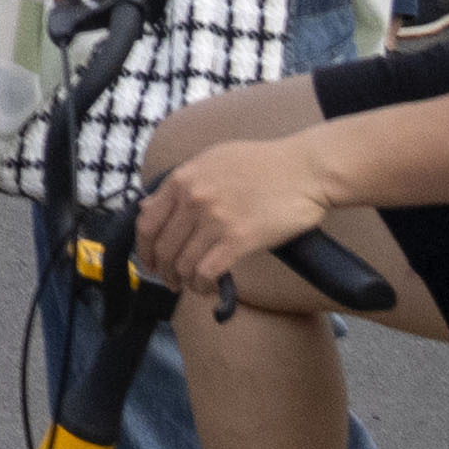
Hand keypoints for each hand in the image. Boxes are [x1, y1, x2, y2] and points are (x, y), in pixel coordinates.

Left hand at [135, 127, 340, 301]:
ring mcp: (214, 220)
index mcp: (183, 178)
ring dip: (185, 281)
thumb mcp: (212, 161)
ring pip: (183, 264)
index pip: (147, 222)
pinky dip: (203, 286)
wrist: (305, 170)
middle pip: (163, 248)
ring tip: (193, 285)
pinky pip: (207, 273)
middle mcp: (193, 199)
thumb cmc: (263, 164)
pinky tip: (210, 287)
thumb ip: (180, 184)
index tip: (150, 262)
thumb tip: (147, 205)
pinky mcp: (238, 240)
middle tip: (173, 281)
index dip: (144, 248)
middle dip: (165, 271)